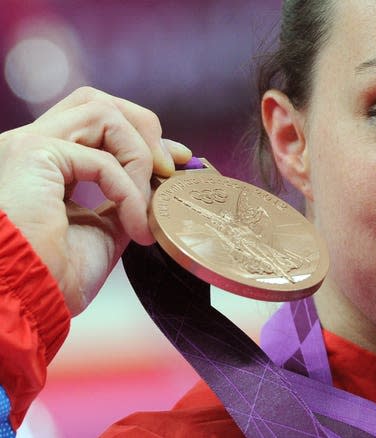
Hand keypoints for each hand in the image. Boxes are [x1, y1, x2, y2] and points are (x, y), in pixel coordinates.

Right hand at [0, 87, 191, 314]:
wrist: (22, 304)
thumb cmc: (53, 279)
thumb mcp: (102, 232)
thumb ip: (123, 200)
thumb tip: (157, 185)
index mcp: (42, 166)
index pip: (95, 124)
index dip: (141, 136)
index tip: (177, 160)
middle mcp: (30, 148)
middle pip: (96, 101)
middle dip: (144, 128)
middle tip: (168, 167)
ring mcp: (27, 146)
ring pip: (100, 111)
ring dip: (139, 155)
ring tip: (147, 203)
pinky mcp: (32, 154)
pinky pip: (102, 159)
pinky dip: (130, 191)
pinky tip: (136, 226)